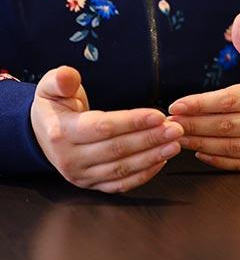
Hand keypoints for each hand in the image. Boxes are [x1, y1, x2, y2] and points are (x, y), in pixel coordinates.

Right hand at [29, 65, 182, 192]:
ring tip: (175, 144)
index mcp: (62, 133)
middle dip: (150, 139)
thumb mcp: (50, 87)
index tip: (158, 115)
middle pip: (116, 150)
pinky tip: (161, 161)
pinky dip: (143, 175)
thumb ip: (60, 80)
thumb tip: (66, 75)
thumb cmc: (54, 107)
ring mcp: (81, 175)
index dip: (132, 122)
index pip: (102, 127)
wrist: (42, 134)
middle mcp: (70, 158)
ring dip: (151, 157)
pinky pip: (119, 184)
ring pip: (121, 169)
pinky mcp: (91, 184)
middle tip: (176, 128)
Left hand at [168, 11, 239, 169]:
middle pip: (225, 125)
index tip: (176, 104)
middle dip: (193, 124)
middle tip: (168, 122)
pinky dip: (217, 160)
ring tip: (177, 137)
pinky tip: (199, 151)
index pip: (230, 100)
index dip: (201, 104)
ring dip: (200, 143)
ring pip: (230, 147)